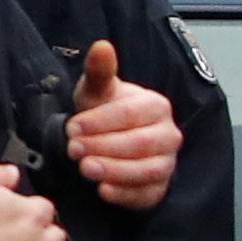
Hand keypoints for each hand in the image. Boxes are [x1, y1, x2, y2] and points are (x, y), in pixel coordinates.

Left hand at [65, 38, 178, 213]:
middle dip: (104, 147)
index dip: (100, 122)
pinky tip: (103, 190)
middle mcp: (169, 135)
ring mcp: (167, 164)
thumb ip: (99, 71)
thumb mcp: (96, 92)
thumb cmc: (103, 113)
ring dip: (114, 170)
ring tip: (85, 169)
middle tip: (73, 150)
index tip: (72, 128)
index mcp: (157, 106)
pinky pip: (147, 195)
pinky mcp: (159, 189)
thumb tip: (102, 45)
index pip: (131, 114)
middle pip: (140, 144)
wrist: (110, 142)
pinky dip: (125, 195)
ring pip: (147, 170)